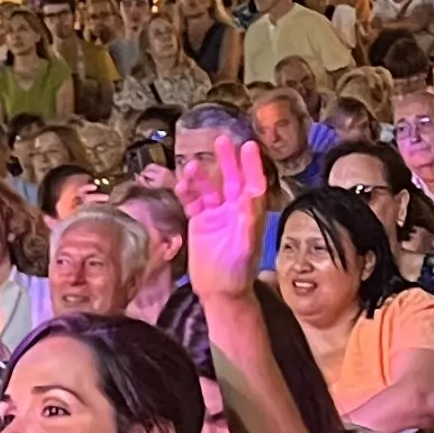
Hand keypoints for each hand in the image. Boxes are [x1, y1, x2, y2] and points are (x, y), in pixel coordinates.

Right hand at [181, 133, 269, 298]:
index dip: (251, 165)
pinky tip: (181, 185)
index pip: (252, 184)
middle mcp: (233, 210)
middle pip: (230, 179)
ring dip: (200, 177)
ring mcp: (215, 215)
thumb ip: (247, 222)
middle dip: (226, 160)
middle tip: (221, 140)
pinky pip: (192, 201)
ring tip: (192, 166)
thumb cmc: (237, 272)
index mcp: (249, 214)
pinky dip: (186, 192)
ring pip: (207, 188)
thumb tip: (251, 196)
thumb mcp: (245, 247)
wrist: (218, 292)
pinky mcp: (199, 222)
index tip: (249, 146)